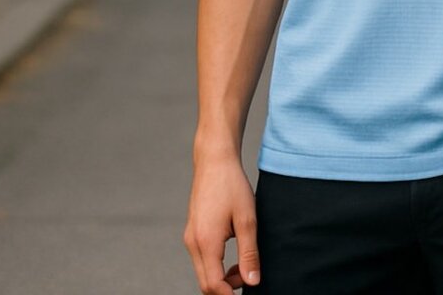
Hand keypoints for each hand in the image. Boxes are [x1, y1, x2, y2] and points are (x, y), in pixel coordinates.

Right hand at [183, 154, 260, 292]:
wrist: (215, 160)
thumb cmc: (232, 185)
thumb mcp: (247, 219)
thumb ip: (249, 253)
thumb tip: (252, 281)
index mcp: (205, 242)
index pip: (213, 285)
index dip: (230, 294)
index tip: (248, 290)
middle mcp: (193, 243)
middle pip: (205, 283)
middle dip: (226, 288)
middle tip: (248, 278)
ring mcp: (190, 237)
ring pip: (203, 271)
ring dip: (221, 277)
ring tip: (243, 266)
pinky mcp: (192, 232)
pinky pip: (201, 258)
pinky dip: (215, 265)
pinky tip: (232, 253)